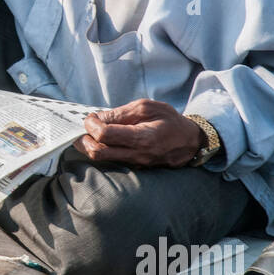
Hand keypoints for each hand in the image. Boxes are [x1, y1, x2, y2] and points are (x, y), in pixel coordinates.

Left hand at [74, 99, 205, 167]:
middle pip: (98, 153)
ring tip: (90, 132)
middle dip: (83, 140)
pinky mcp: (135, 167)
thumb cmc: (169, 120)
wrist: (189, 141)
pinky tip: (102, 139)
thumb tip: (97, 118)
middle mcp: (137, 154)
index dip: (91, 125)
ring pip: (103, 159)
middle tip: (84, 128)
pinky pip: (112, 160)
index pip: (105, 135)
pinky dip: (102, 149)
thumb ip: (121, 113)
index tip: (90, 117)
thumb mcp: (147, 107)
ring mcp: (135, 163)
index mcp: (141, 137)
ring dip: (90, 145)